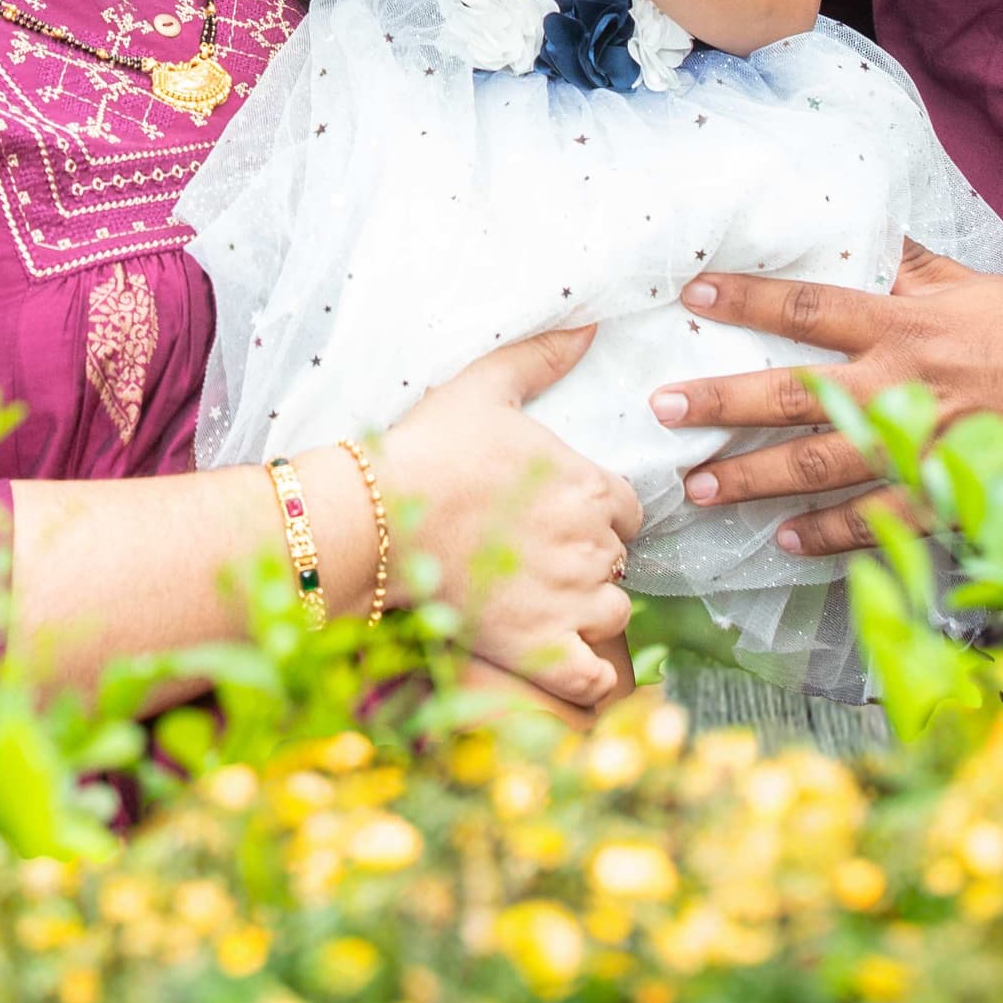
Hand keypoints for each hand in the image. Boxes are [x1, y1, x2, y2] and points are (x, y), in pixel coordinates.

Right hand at [377, 326, 643, 706]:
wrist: (376, 517)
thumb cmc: (428, 447)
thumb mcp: (486, 386)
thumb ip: (543, 356)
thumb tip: (588, 325)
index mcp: (589, 486)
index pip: (626, 510)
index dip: (598, 516)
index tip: (560, 521)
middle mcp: (592, 545)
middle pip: (617, 562)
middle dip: (588, 563)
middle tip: (538, 561)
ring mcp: (570, 602)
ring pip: (614, 617)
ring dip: (590, 616)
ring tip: (543, 607)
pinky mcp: (542, 649)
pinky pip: (595, 677)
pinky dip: (589, 675)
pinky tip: (563, 659)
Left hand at [645, 248, 1002, 554]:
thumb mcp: (984, 289)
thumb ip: (919, 268)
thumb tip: (870, 230)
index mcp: (914, 324)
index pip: (812, 305)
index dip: (748, 298)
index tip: (693, 293)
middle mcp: (911, 384)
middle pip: (797, 394)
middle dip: (722, 403)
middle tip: (663, 408)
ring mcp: (928, 449)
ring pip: (823, 468)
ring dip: (755, 480)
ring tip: (702, 487)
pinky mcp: (954, 500)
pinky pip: (877, 522)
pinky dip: (830, 535)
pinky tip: (786, 541)